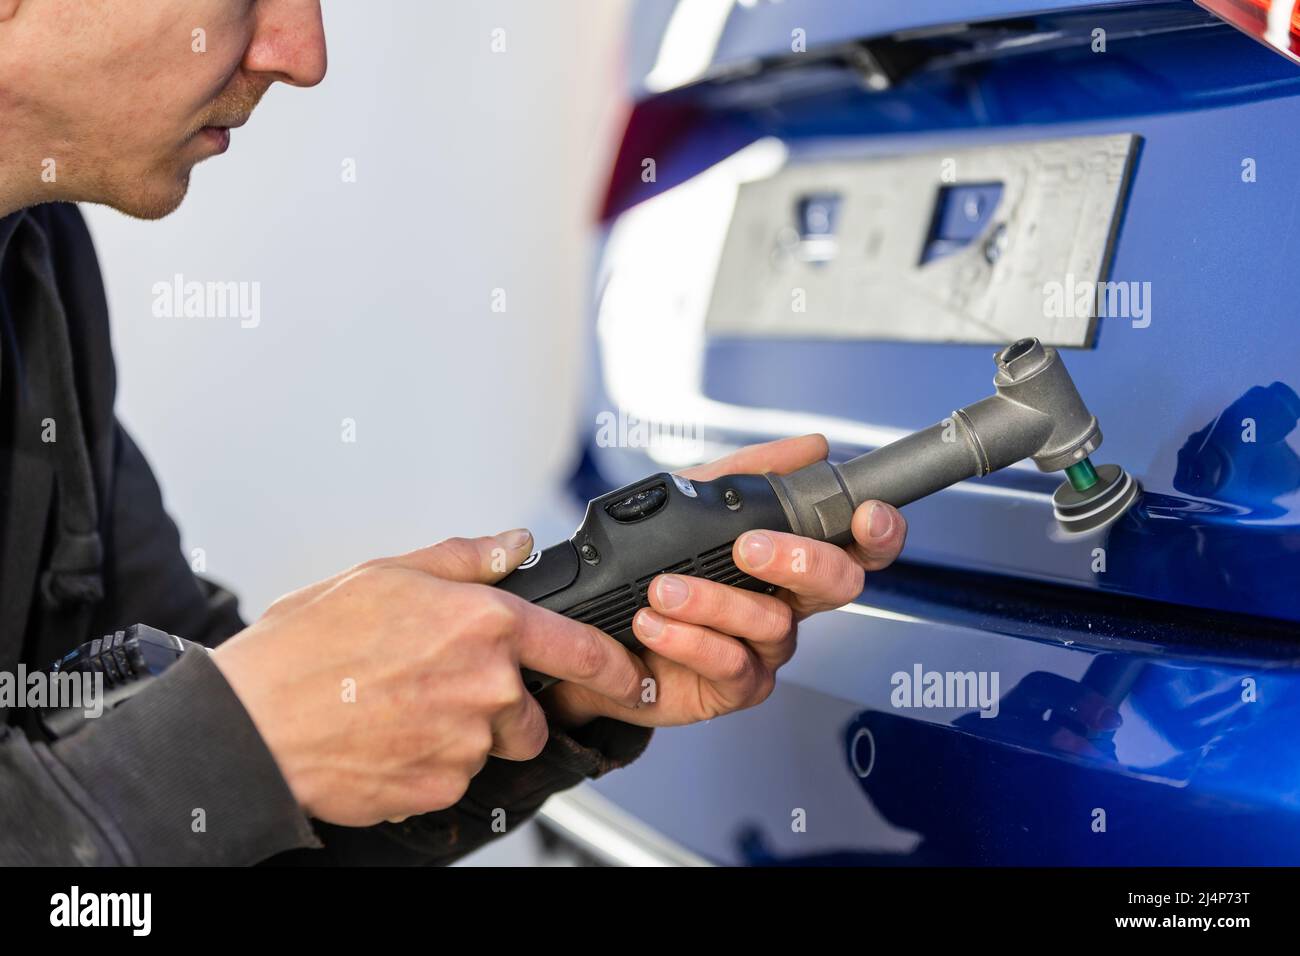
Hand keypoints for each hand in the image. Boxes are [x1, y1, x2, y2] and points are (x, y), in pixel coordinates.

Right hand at [212, 531, 648, 826]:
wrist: (251, 724)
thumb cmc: (307, 646)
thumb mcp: (386, 573)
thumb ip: (465, 560)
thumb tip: (514, 545)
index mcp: (483, 626)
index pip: (579, 650)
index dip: (614, 666)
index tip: (629, 676)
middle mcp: (485, 688)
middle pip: (529, 711)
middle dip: (503, 705)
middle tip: (438, 687)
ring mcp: (464, 745)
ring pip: (488, 746)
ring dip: (462, 734)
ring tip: (400, 709)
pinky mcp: (439, 788)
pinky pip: (453, 777)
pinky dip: (429, 763)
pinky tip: (386, 739)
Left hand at [543, 434, 905, 728]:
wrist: (593, 637)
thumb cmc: (650, 571)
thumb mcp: (686, 505)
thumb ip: (745, 473)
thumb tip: (811, 446)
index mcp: (788, 562)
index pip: (855, 548)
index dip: (876, 533)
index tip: (865, 515)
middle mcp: (786, 607)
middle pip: (835, 586)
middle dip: (799, 561)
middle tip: (749, 547)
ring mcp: (763, 651)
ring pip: (771, 625)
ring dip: (715, 601)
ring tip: (664, 589)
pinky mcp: (733, 690)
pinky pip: (729, 665)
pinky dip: (690, 640)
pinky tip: (654, 624)